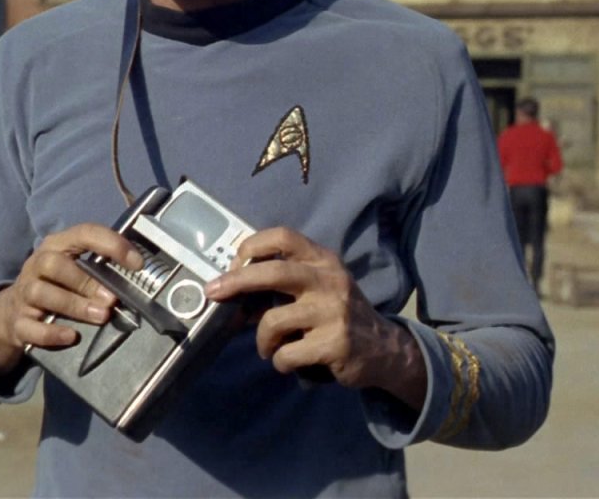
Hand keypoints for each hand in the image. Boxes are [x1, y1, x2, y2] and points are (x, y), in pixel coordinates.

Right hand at [0, 224, 143, 375]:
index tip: (137, 263)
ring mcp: (24, 293)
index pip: (84, 233)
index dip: (111, 244)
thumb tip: (136, 277)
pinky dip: (51, 333)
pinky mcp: (18, 322)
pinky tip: (71, 336)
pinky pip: (31, 328)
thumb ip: (100, 268)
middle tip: (112, 299)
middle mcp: (36, 264)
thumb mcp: (74, 268)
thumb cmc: (56, 285)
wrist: (13, 313)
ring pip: (41, 294)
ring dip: (74, 305)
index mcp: (57, 245)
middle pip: (54, 264)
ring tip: (101, 316)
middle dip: (85, 281)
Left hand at [204, 227, 425, 410]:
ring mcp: (334, 312)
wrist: (385, 350)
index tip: (234, 263)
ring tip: (269, 348)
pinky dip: (280, 362)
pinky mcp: (336, 344)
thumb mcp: (319, 288)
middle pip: (273, 272)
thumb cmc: (337, 315)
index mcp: (323, 261)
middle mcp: (330, 280)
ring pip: (273, 321)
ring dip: (262, 340)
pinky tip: (290, 362)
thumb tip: (230, 290)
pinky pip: (287, 354)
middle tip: (213, 293)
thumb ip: (283, 284)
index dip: (252, 245)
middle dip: (236, 282)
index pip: (284, 237)